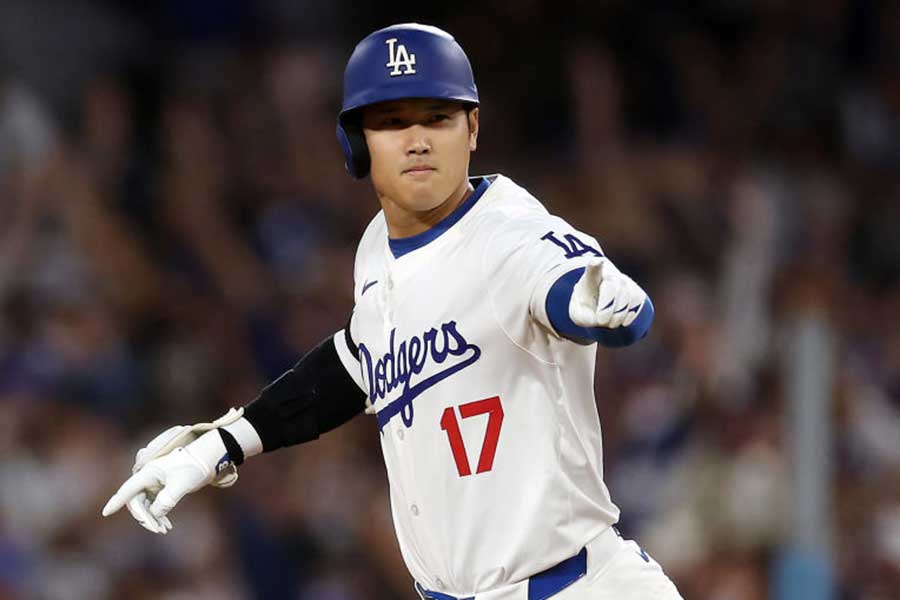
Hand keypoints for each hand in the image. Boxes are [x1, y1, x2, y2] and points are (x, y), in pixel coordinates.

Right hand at [102, 430, 229, 533]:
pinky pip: (153, 504)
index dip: (116, 501)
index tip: (105, 512)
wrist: (208, 458)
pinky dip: (158, 515)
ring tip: (164, 530)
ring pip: (145, 505)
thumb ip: (167, 500)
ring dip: (152, 519)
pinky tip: (166, 526)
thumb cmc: (195, 467)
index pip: (128, 489)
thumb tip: (155, 514)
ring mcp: (153, 483)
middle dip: (145, 517)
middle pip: (137, 502)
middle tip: (157, 530)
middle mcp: (148, 477)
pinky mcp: (160, 488)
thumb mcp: (182, 484)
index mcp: (149, 472)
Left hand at [569, 259, 646, 328]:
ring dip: (618, 314)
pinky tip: (623, 322)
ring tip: (610, 324)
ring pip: (626, 295)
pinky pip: (637, 301)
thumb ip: (585, 318)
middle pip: (611, 285)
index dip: (595, 266)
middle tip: (601, 321)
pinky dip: (630, 314)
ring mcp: (625, 281)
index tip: (596, 262)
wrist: (599, 304)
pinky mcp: (636, 291)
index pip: (593, 269)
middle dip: (608, 306)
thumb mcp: (578, 314)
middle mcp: (609, 275)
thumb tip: (600, 320)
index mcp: (591, 277)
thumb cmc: (586, 307)